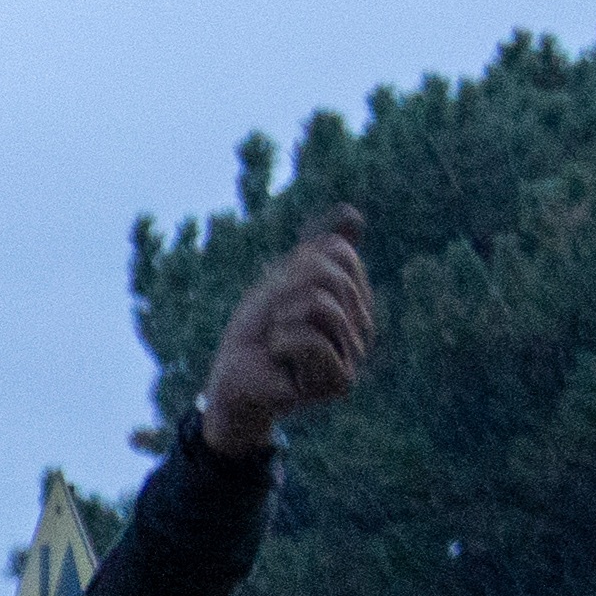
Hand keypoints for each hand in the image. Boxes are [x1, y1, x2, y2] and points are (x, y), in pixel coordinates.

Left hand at [197, 202, 376, 455]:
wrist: (232, 377)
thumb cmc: (256, 331)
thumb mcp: (283, 280)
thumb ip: (318, 250)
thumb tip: (353, 214)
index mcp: (354, 298)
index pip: (338, 252)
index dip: (296, 265)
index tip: (283, 294)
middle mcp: (364, 326)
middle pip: (328, 275)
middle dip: (285, 292)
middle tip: (275, 323)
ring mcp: (356, 355)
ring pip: (320, 305)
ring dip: (281, 319)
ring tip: (277, 341)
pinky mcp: (341, 381)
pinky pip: (310, 340)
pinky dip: (281, 343)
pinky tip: (280, 361)